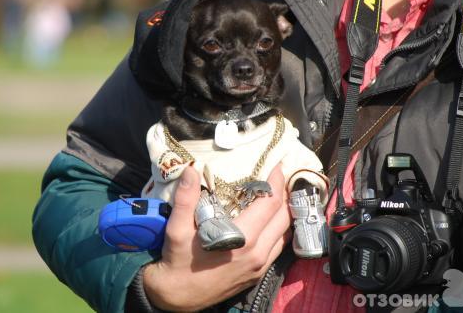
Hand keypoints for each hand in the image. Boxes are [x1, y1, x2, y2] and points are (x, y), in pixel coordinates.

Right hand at [143, 164, 290, 310]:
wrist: (177, 296)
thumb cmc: (179, 262)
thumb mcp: (176, 229)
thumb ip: (186, 198)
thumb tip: (192, 170)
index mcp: (242, 239)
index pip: (270, 203)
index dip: (276, 181)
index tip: (277, 165)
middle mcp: (257, 253)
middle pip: (284, 217)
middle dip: (284, 193)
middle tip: (278, 176)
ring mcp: (260, 266)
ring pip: (285, 234)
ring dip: (284, 212)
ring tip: (277, 195)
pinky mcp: (257, 274)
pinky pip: (278, 247)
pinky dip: (279, 229)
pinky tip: (269, 220)